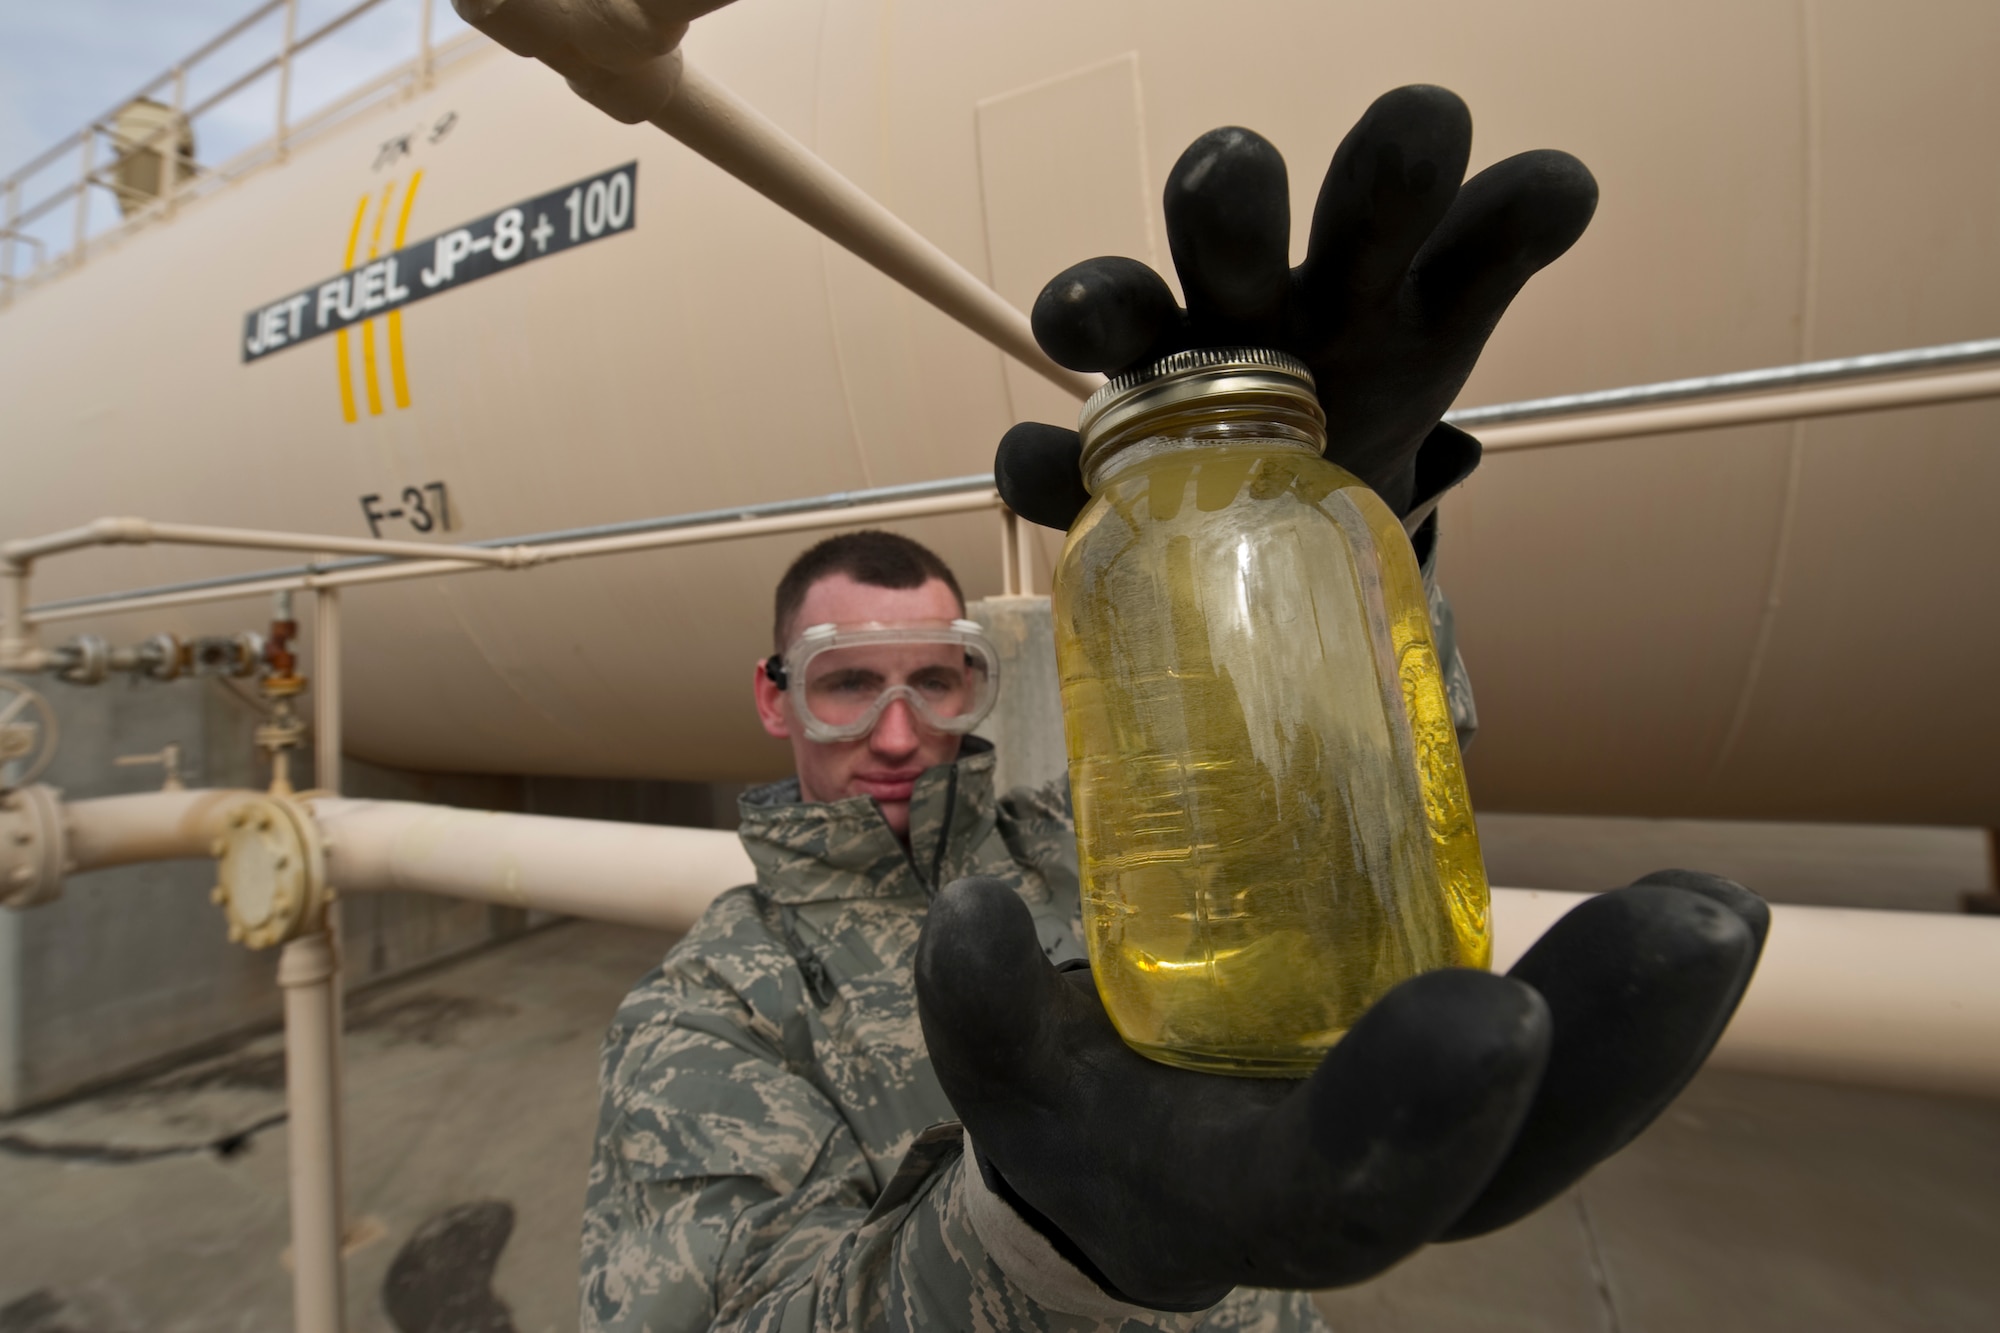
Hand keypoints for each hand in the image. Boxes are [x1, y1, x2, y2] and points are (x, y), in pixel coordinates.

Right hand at [916, 872, 1766, 1310]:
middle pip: (1517, 1161)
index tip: (1484, 1001)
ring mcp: (1442, 1145)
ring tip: (1718, 906)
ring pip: (1574, 1114)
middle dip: (1609, 1049)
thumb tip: (970, 914)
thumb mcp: (1010, 1089)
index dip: (1419, 1109)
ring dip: (1654, 1019)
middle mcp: (1376, 1193)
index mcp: (1254, 1205)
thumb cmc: (1079, 1126)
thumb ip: (982, 1013)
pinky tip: (1698, 911)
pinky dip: (1630, 996)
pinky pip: (1572, 1057)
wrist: (1140, 1180)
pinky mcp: (1471, 1082)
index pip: (1348, 1187)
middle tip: (1694, 922)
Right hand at [995, 85, 1597, 530]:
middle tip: (1229, 172)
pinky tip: (1038, 467)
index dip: (1399, 156)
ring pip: (1117, 316)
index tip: (1432, 129)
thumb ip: (1493, 249)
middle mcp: (1242, 298)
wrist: (1294, 504)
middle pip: (1219, 222)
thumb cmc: (1366, 381)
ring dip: (1094, 304)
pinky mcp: (1101, 473)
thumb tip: (1561, 183)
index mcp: (1345, 262)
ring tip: (1074, 322)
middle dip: (1225, 195)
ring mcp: (1161, 383)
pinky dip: (1040, 464)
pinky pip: (1053, 463)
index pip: (1371, 184)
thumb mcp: (1440, 315)